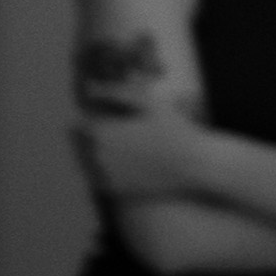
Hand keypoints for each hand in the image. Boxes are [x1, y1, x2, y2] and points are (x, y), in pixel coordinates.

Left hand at [75, 101, 215, 200]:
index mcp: (100, 131)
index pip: (80, 123)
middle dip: (95, 137)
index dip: (97, 119)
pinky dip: (106, 173)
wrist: (195, 165)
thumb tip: (88, 86)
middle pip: (80, 143)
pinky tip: (128, 166)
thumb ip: (114, 91)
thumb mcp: (148, 102)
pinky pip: (98, 178)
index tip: (116, 120)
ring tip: (129, 151)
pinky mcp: (112, 189)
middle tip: (126, 137)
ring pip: (87, 161)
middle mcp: (95, 154)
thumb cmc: (174, 129)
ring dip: (98, 155)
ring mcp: (103, 174)